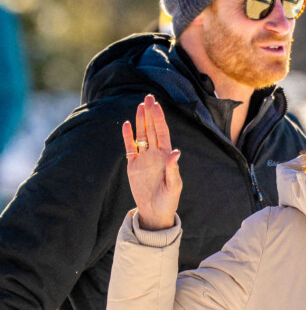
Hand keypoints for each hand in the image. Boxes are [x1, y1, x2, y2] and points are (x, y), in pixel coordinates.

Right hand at [122, 94, 182, 229]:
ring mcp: (144, 159)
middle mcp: (155, 154)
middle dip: (150, 114)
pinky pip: (130, 148)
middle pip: (152, 130)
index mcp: (166, 156)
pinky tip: (126, 124)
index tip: (157, 105)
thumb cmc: (169, 200)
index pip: (163, 133)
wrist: (155, 212)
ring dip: (140, 121)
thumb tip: (175, 152)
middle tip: (148, 97)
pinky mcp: (133, 166)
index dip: (160, 119)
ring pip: (141, 135)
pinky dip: (127, 136)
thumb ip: (173, 169)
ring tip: (139, 106)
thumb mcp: (174, 186)